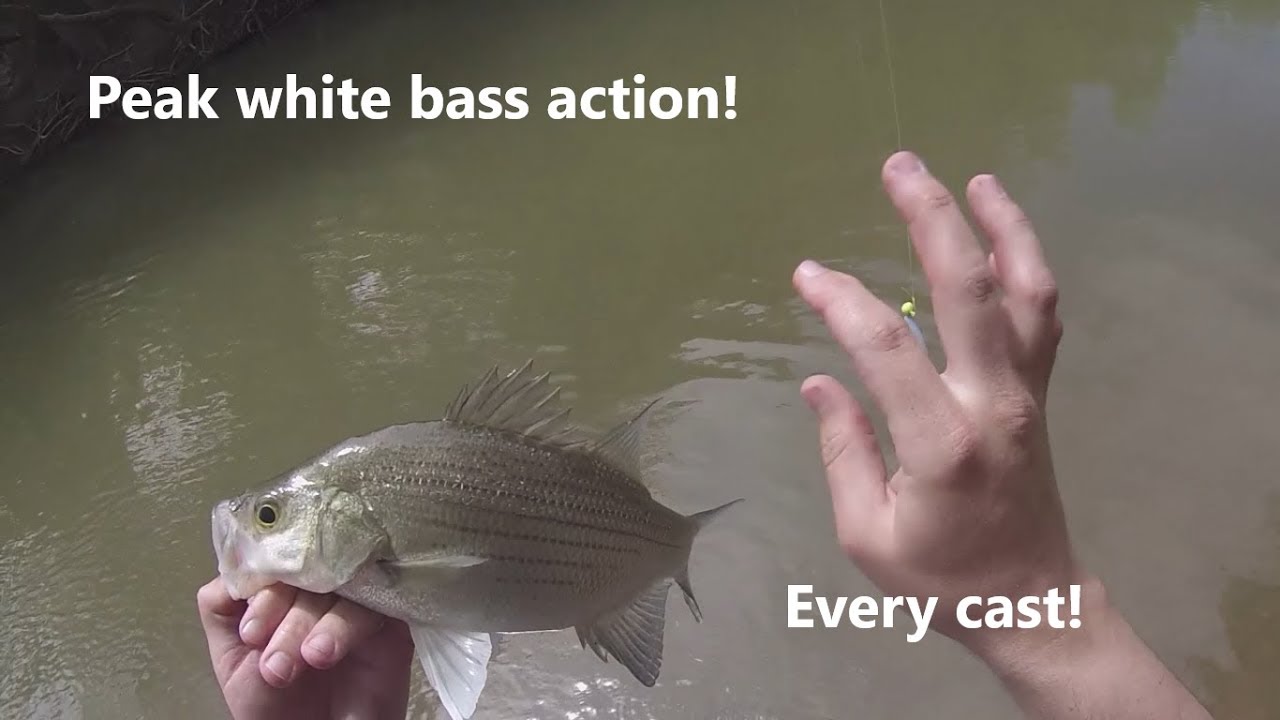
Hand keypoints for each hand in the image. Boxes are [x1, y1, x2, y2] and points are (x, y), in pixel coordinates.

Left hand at [197, 577, 413, 719]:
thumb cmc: (275, 705)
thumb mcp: (233, 656)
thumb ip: (222, 607)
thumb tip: (235, 564)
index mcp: (288, 588)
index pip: (279, 561)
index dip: (263, 590)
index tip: (251, 634)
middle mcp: (324, 588)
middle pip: (311, 570)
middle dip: (287, 617)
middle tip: (275, 667)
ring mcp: (359, 600)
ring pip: (340, 585)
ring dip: (313, 624)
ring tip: (303, 665)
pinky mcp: (391, 620)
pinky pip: (374, 604)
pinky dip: (345, 626)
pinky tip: (326, 653)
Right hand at [794, 150, 1073, 650]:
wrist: (1032, 602)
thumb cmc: (940, 578)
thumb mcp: (867, 533)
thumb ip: (842, 452)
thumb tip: (819, 383)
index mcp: (941, 443)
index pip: (887, 348)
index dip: (842, 302)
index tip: (805, 276)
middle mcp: (993, 403)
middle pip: (970, 290)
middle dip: (932, 219)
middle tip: (899, 166)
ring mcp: (1027, 393)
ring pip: (1026, 291)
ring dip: (1003, 227)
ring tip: (972, 178)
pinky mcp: (1040, 393)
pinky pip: (1043, 315)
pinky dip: (1028, 264)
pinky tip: (1004, 233)